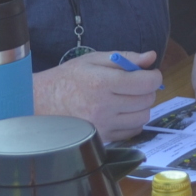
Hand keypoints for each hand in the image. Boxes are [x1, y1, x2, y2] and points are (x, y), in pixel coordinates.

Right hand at [33, 50, 162, 140]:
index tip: (149, 73)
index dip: (154, 76)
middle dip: (148, 90)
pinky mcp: (102, 138)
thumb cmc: (68, 78)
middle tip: (136, 84)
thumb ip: (125, 57)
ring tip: (127, 98)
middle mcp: (104, 106)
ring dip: (141, 106)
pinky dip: (132, 122)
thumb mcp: (94, 59)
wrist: (41, 102)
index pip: (146, 82)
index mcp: (103, 82)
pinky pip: (131, 132)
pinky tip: (120, 112)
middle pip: (147, 100)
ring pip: (142, 117)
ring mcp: (103, 125)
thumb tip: (152, 57)